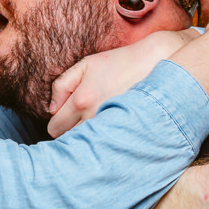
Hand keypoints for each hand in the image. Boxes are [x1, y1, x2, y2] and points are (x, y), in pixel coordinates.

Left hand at [48, 29, 196, 136]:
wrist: (156, 64)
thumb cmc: (119, 62)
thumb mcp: (86, 64)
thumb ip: (62, 85)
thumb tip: (51, 110)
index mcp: (82, 100)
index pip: (54, 129)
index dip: (56, 123)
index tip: (63, 117)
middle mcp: (95, 117)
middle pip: (69, 141)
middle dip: (70, 132)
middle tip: (79, 120)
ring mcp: (112, 127)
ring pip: (88, 146)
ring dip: (88, 137)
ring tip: (95, 123)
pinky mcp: (127, 132)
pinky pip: (106, 146)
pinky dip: (104, 140)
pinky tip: (109, 129)